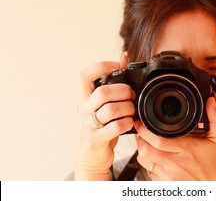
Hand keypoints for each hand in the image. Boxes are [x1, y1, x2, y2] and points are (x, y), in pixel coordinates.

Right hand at [75, 61, 134, 179]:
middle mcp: (83, 111)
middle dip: (123, 91)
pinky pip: (114, 128)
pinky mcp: (95, 141)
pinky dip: (126, 123)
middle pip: (102, 92)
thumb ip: (111, 83)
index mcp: (84, 99)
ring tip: (132, 111)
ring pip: (110, 110)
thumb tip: (123, 57)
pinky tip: (129, 123)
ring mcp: (87, 126)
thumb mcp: (102, 105)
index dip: (100, 67)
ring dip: (128, 108)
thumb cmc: (99, 128)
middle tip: (132, 95)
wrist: (91, 158)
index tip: (117, 66)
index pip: (84, 76)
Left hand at [135, 97, 215, 180]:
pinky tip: (155, 157)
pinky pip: (148, 172)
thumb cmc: (213, 163)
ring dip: (142, 150)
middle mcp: (175, 163)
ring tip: (147, 143)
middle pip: (146, 150)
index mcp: (186, 149)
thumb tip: (211, 101)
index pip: (157, 139)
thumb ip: (215, 118)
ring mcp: (168, 175)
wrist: (213, 186)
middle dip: (140, 138)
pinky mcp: (164, 184)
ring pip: (144, 161)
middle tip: (141, 131)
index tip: (142, 122)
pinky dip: (148, 163)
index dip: (144, 130)